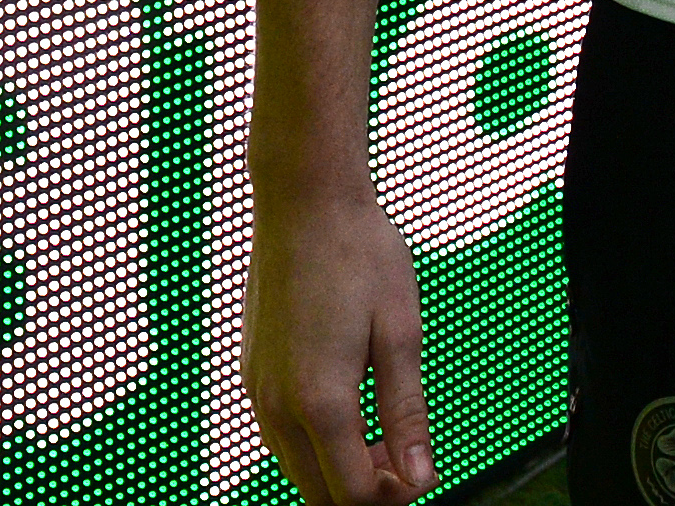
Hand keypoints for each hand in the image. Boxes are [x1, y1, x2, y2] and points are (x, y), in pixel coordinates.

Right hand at [248, 190, 435, 505]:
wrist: (304, 199)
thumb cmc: (360, 253)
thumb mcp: (400, 331)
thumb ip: (406, 412)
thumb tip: (419, 478)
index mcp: (320, 400)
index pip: (351, 495)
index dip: (394, 498)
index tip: (423, 470)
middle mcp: (277, 405)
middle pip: (320, 495)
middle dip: (366, 490)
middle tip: (406, 454)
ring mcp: (257, 391)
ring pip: (297, 470)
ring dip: (338, 469)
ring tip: (383, 432)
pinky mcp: (251, 375)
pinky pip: (279, 438)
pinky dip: (314, 444)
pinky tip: (350, 406)